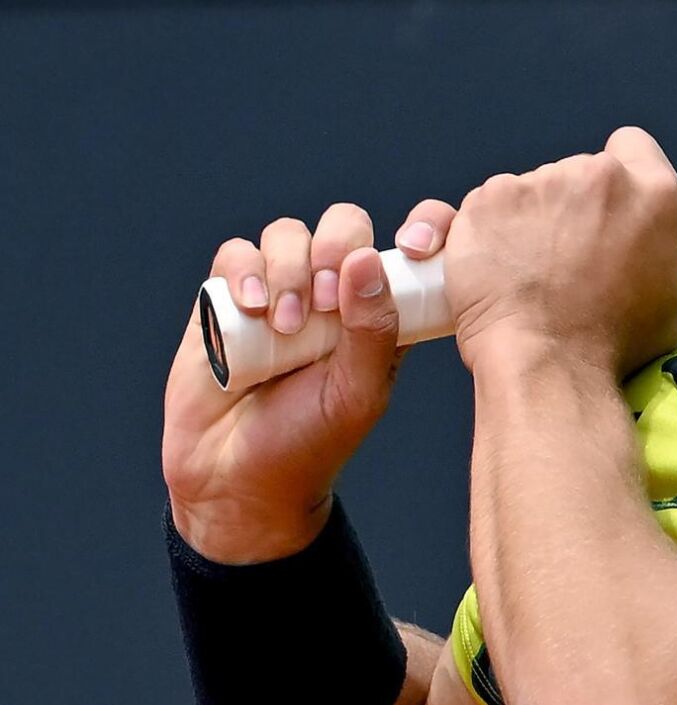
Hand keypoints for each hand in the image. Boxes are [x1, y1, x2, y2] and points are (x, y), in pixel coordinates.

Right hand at [161, 199, 454, 562]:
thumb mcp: (357, 393)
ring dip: (287, 268)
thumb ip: (373, 329)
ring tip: (284, 324)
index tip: (415, 244)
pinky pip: (235, 254)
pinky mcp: (227, 298)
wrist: (236, 480)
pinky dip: (244, 272)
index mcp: (380, 310)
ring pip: (287, 233)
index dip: (421, 226)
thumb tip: (368, 260)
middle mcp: (333, 292)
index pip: (409, 243)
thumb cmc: (310, 443)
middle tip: (325, 301)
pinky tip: (251, 309)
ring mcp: (280, 290)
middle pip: (342, 224)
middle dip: (335, 247)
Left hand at [442, 127, 676, 381]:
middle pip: (579, 172)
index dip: (619, 171)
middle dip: (572, 206)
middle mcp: (599, 177)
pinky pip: (487, 207)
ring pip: (531, 190)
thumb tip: (638, 254)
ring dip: (530, 220)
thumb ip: (655, 253)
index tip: (605, 202)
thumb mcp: (669, 297)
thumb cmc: (610, 345)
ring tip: (528, 273)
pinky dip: (487, 233)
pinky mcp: (489, 200)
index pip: (632, 146)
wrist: (549, 365)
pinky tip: (495, 270)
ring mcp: (540, 184)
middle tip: (567, 257)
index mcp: (653, 194)